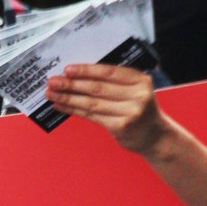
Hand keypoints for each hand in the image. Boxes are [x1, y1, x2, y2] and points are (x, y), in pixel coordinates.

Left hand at [46, 64, 166, 154]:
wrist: (154, 136)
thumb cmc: (138, 109)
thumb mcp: (134, 90)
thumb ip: (114, 82)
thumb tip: (77, 75)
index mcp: (140, 79)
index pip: (108, 72)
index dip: (86, 70)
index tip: (67, 69)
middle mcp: (137, 95)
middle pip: (97, 88)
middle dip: (72, 84)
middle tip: (52, 81)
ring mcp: (130, 112)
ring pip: (92, 103)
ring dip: (68, 97)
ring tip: (51, 93)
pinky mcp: (121, 127)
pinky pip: (91, 115)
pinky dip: (74, 109)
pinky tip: (61, 105)